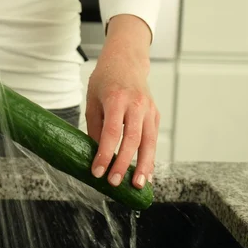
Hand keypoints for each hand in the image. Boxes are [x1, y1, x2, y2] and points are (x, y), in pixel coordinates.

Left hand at [85, 15, 159, 189]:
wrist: (127, 61)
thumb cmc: (105, 81)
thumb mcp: (92, 100)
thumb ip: (94, 127)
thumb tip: (94, 154)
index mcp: (117, 99)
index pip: (112, 132)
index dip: (105, 154)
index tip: (97, 171)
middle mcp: (137, 105)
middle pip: (133, 139)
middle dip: (124, 164)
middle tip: (114, 183)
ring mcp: (149, 110)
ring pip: (149, 142)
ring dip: (143, 166)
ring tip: (137, 185)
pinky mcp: (155, 115)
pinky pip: (153, 140)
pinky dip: (150, 158)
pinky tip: (146, 174)